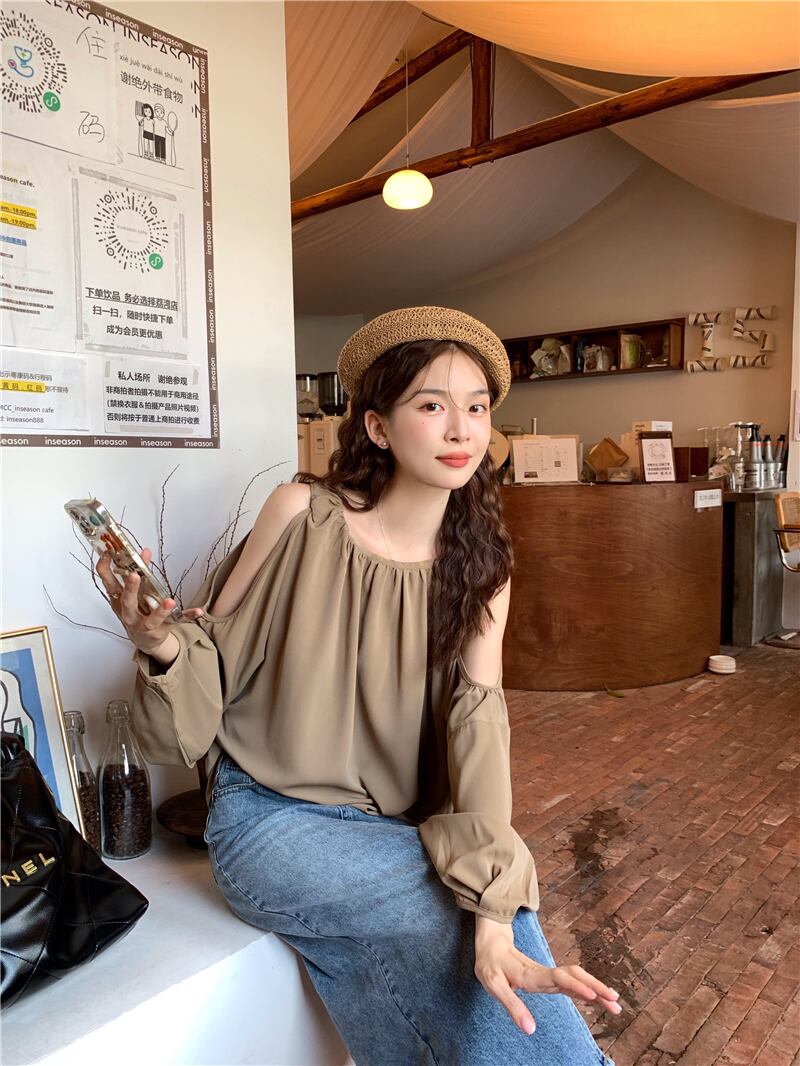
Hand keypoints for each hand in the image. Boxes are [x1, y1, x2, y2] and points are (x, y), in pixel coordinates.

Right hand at [95, 546, 203, 656]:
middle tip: (134, 575)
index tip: (107, 553)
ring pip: (152, 619)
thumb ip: (139, 571)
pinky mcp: (163, 629)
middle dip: (131, 589)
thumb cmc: (135, 612)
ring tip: (170, 602)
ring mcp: (146, 625)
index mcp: (119, 602)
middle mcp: (130, 615)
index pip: (108, 583)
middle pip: (128, 603)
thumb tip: (144, 551)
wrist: (144, 641)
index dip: (105, 568)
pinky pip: (177, 622)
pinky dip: (188, 616)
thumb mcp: (132, 594)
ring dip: (161, 611)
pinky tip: (198, 611)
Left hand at [473, 919, 621, 1035]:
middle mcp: (543, 972)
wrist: (491, 943)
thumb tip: (530, 1030)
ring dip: (595, 988)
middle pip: (574, 976)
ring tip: (614, 1003)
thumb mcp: (494, 986)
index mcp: (531, 974)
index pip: (558, 978)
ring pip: (576, 978)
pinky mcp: (548, 977)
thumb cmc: (490, 965)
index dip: (576, 986)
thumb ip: (512, 1006)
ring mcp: (547, 974)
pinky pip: (571, 982)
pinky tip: (598, 998)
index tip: (593, 995)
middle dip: (595, 988)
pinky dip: (586, 989)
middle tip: (615, 1002)